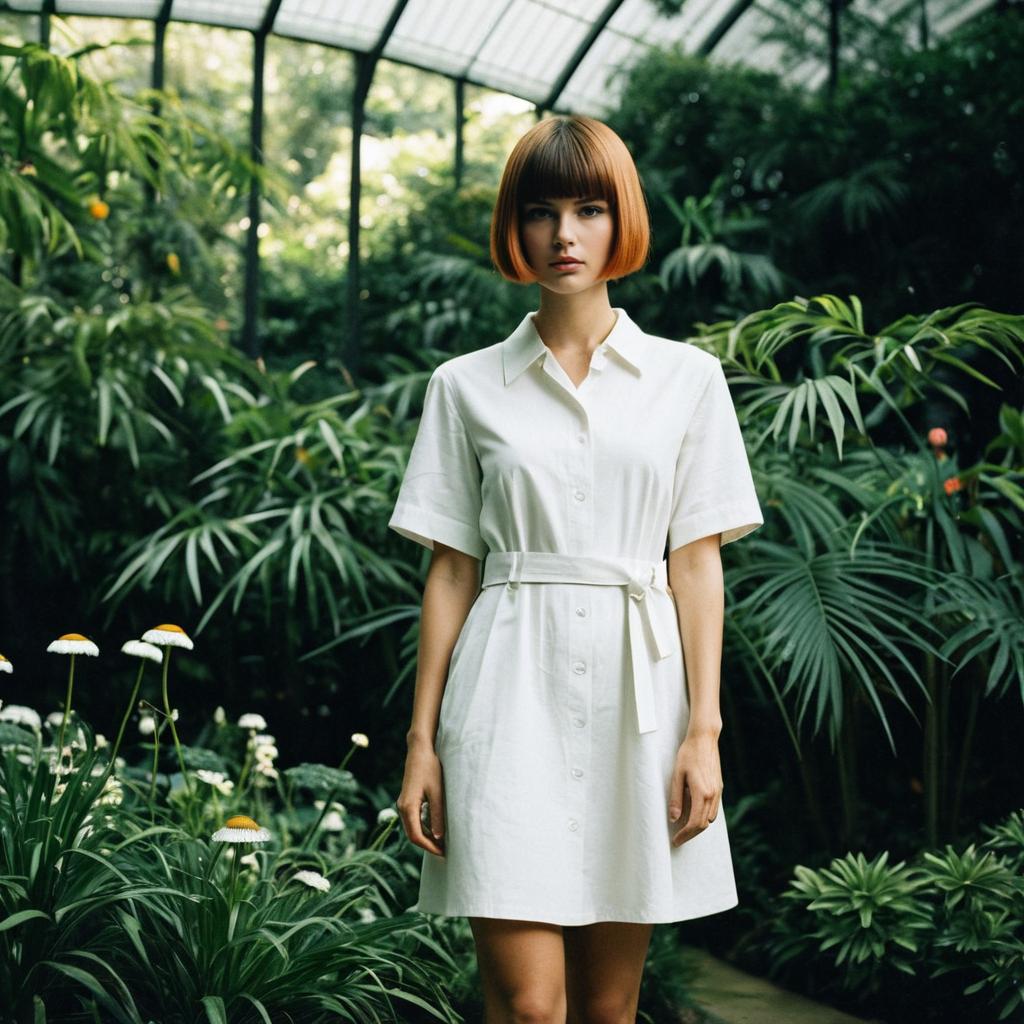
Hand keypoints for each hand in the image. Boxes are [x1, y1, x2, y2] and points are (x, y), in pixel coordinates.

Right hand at [398, 740, 445, 857]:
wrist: (420, 750)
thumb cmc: (430, 768)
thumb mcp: (437, 792)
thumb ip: (437, 815)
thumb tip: (439, 838)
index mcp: (408, 806)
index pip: (416, 836)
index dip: (429, 847)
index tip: (443, 853)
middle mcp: (402, 807)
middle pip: (412, 834)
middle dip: (427, 845)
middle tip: (444, 851)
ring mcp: (403, 803)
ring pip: (412, 828)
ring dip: (425, 837)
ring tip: (442, 843)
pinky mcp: (408, 799)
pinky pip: (413, 819)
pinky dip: (423, 828)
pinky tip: (436, 829)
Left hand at [668, 733, 721, 846]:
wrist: (704, 739)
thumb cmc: (688, 754)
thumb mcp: (677, 775)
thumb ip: (676, 798)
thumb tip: (674, 819)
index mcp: (701, 793)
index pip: (694, 823)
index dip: (685, 834)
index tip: (676, 840)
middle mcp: (712, 795)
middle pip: (703, 824)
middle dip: (690, 834)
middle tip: (678, 838)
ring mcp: (718, 791)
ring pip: (710, 818)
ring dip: (698, 826)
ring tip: (684, 828)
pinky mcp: (719, 787)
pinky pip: (713, 809)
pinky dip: (704, 817)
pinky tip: (694, 814)